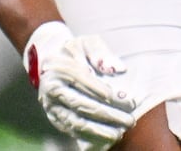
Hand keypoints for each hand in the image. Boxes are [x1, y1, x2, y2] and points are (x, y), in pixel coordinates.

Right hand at [24, 21, 136, 147]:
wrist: (52, 63)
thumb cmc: (76, 51)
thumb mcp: (87, 43)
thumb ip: (101, 53)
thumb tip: (119, 68)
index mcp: (60, 68)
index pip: (81, 79)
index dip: (99, 88)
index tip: (119, 96)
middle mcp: (52, 90)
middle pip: (81, 104)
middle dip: (107, 114)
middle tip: (129, 119)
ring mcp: (52, 107)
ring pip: (76, 122)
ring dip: (99, 130)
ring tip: (119, 132)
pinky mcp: (56, 119)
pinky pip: (72, 131)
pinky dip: (90, 136)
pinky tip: (107, 137)